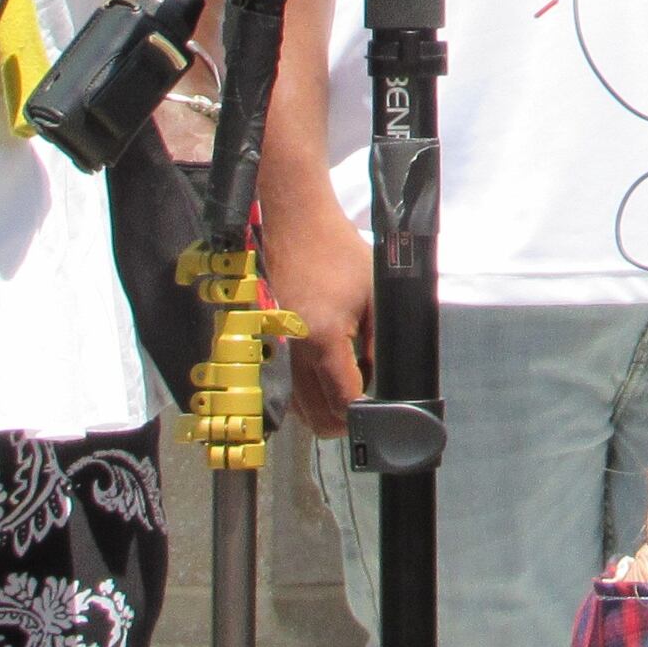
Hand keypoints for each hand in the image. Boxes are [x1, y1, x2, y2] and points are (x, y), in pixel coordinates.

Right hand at [264, 199, 374, 439]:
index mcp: (323, 340)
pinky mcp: (266, 347)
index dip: (364, 412)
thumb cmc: (341, 256)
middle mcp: (292, 353)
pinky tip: (324, 375)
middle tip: (366, 400)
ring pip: (299, 409)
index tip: (380, 407)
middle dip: (345, 418)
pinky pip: (286, 390)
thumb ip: (379, 346)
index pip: (343, 402)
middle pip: (317, 417)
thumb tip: (381, 383)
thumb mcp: (375, 298)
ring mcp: (274, 352)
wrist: (296, 228)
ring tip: (347, 384)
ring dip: (324, 408)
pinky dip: (306, 395)